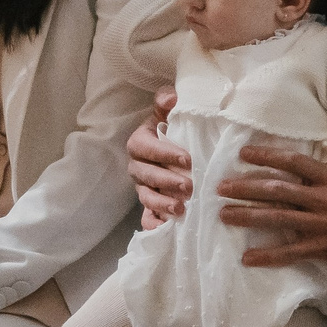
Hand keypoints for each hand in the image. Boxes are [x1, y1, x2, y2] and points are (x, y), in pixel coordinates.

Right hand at [128, 89, 189, 226]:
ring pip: (146, 197)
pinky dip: (153, 224)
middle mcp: (138, 166)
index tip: (187, 158)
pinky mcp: (150, 205)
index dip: (163, 153)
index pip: (145, 148)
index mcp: (140, 142)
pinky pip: (147, 217)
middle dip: (166, 181)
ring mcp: (143, 187)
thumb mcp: (167, 112)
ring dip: (161, 204)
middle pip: (146, 175)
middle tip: (189, 186)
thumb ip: (167, 102)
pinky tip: (164, 229)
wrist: (175, 146)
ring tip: (181, 208)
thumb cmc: (172, 127)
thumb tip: (171, 97)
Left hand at [224, 146, 326, 267]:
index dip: (268, 156)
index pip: (293, 162)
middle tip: (221, 188)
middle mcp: (322, 199)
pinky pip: (290, 253)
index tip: (243, 154)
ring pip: (278, 218)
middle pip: (278, 190)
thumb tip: (295, 161)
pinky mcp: (320, 247)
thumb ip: (322, 171)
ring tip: (225, 214)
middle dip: (246, 188)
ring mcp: (320, 224)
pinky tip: (247, 258)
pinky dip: (268, 256)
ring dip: (249, 215)